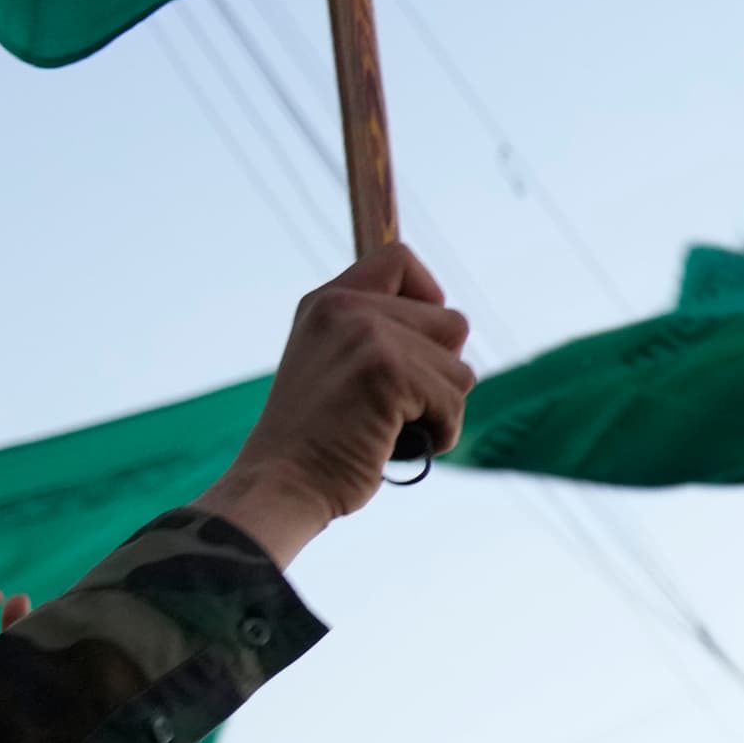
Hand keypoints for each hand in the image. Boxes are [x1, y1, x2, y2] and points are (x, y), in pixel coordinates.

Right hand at [191, 246, 475, 565]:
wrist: (283, 483)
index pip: (400, 259)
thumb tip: (453, 324)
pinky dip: (441, 433)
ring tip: (391, 427)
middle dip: (441, 371)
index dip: (428, 297)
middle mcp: (346, 308)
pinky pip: (454, 401)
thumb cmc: (318, 440)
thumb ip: (379, 334)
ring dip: (440, 409)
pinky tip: (399, 444)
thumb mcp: (337, 365)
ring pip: (460, 368)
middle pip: (451, 321)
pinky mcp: (388, 372)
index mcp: (328, 301)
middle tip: (396, 403)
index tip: (421, 341)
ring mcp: (366, 336)